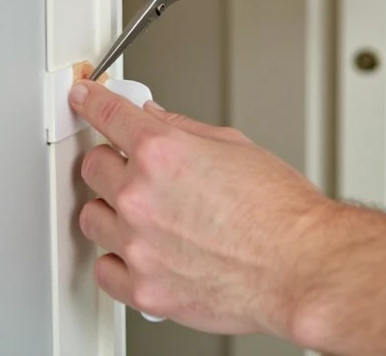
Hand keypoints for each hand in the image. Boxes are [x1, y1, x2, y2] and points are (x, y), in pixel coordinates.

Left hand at [68, 79, 336, 337]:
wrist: (301, 266)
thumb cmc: (282, 213)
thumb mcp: (236, 147)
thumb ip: (184, 129)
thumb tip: (155, 117)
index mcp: (163, 152)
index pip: (107, 114)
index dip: (91, 100)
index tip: (84, 98)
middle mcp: (141, 195)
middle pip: (93, 166)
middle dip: (113, 163)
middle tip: (137, 171)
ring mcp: (138, 244)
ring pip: (92, 217)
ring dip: (111, 212)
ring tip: (146, 217)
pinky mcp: (143, 286)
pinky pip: (104, 269)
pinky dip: (117, 261)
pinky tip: (141, 253)